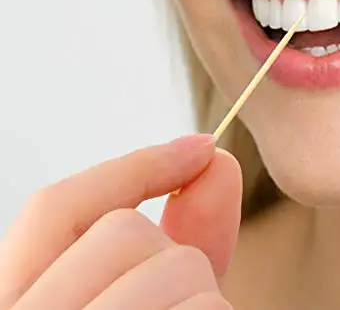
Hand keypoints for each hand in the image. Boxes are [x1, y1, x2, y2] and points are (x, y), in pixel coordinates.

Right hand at [0, 134, 241, 308]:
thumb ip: (184, 237)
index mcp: (16, 298)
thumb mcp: (155, 299)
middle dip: (177, 257)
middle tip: (181, 304)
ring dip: (205, 297)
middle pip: (122, 232)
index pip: (54, 207)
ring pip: (174, 266)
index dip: (133, 167)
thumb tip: (218, 160)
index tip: (202, 146)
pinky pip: (203, 306)